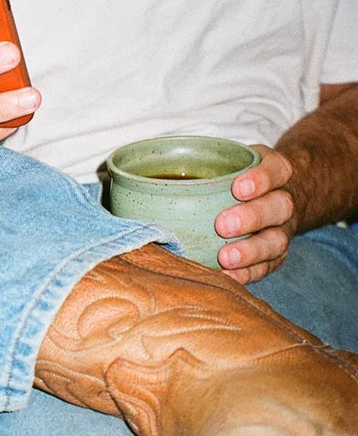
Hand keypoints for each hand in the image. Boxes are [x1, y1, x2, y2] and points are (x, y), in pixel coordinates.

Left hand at [214, 145, 295, 284]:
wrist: (270, 195)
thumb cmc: (238, 175)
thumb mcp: (230, 159)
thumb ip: (203, 162)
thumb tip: (152, 175)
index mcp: (275, 171)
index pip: (276, 170)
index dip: (261, 179)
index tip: (238, 188)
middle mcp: (283, 201)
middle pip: (279, 207)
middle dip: (252, 217)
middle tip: (223, 225)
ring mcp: (281, 229)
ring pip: (277, 240)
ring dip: (251, 251)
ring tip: (225, 257)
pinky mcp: (275, 255)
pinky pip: (268, 266)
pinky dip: (248, 273)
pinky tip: (228, 276)